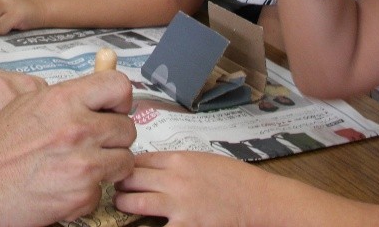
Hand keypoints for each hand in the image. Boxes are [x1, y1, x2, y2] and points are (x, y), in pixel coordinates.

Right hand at [0, 70, 135, 225]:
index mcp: (64, 100)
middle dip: (113, 138)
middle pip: (127, 129)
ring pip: (124, 161)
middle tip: (94, 144)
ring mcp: (83, 163)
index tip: (114, 109)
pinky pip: (102, 191)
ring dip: (107, 166)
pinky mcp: (81, 195)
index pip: (119, 87)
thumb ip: (67, 98)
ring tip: (80, 166)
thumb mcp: (30, 104)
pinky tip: (64, 186)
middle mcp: (78, 128)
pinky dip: (87, 192)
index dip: (121, 100)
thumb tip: (100, 94)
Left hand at [115, 150, 273, 225]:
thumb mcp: (204, 160)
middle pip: (131, 176)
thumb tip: (155, 168)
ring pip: (133, 201)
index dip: (129, 165)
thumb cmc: (237, 180)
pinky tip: (139, 225)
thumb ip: (178, 164)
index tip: (124, 170)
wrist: (260, 201)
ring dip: (124, 202)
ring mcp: (178, 205)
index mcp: (180, 159)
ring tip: (122, 203)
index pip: (140, 158)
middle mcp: (174, 179)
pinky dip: (143, 226)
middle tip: (118, 187)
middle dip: (121, 182)